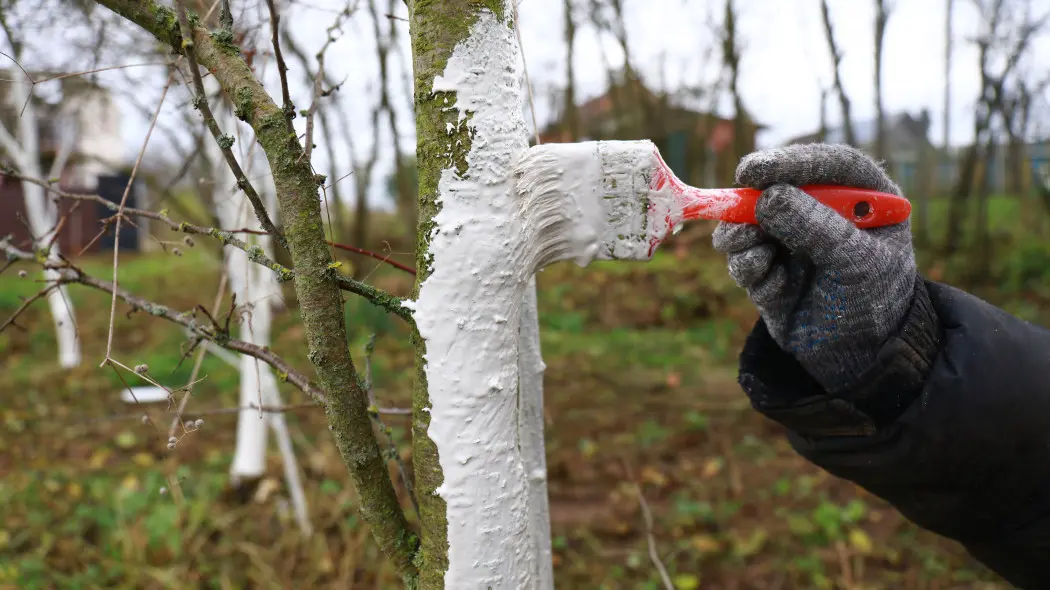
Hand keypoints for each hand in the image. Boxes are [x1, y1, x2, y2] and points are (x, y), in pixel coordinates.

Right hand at [713, 144, 917, 392]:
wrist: (859, 359)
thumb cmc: (874, 304)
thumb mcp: (856, 264)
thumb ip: (816, 228)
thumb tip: (766, 198)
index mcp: (863, 198)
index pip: (827, 164)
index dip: (789, 162)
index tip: (752, 172)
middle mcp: (823, 212)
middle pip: (776, 187)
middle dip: (751, 203)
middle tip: (735, 216)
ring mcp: (792, 239)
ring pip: (748, 221)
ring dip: (742, 236)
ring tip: (757, 256)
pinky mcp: (768, 268)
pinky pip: (743, 257)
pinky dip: (748, 268)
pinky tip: (770, 287)